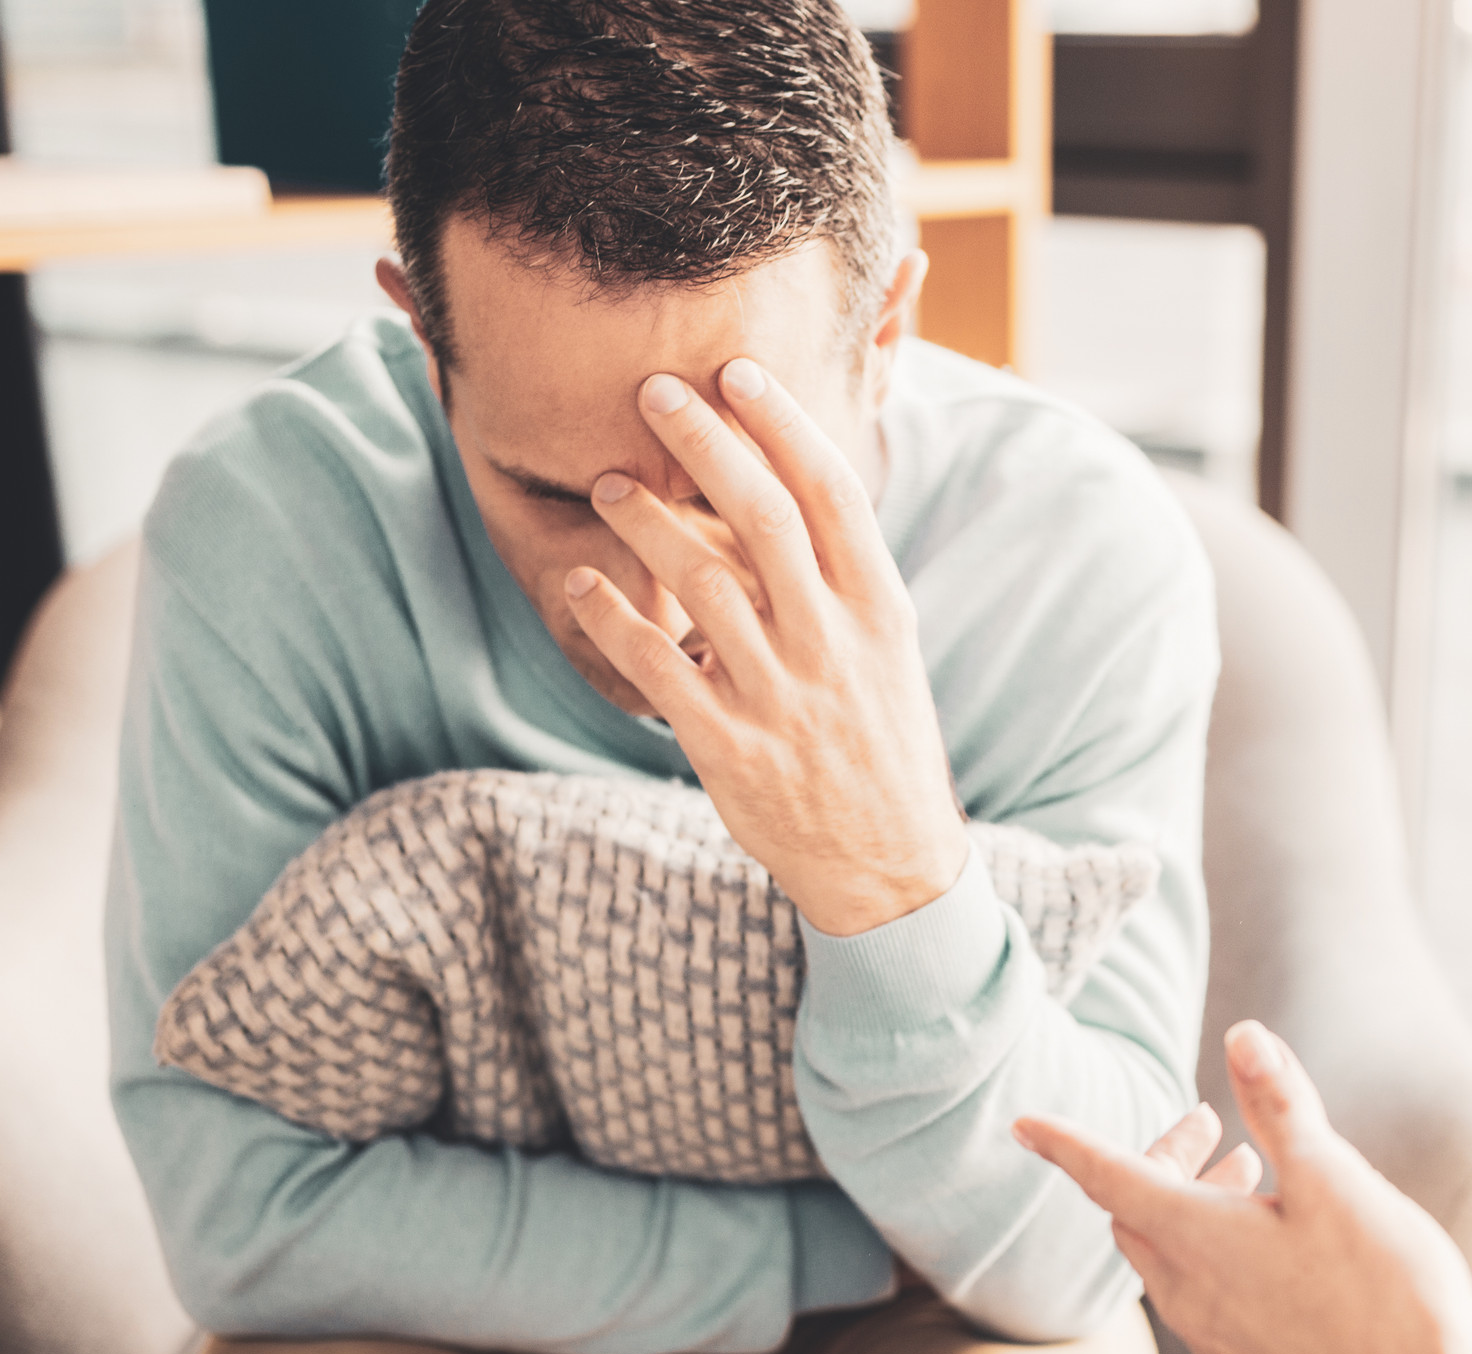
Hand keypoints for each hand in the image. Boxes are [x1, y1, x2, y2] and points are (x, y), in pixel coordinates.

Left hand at [564, 360, 967, 936]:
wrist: (891, 864)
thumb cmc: (881, 742)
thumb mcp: (888, 651)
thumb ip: (844, 577)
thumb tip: (788, 487)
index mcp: (880, 611)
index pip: (831, 493)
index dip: (782, 423)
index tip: (735, 371)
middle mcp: (833, 644)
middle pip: (762, 518)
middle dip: (705, 443)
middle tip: (652, 392)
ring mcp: (781, 697)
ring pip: (701, 585)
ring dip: (645, 523)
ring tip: (609, 486)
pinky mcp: (729, 747)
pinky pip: (658, 668)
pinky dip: (613, 618)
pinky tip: (581, 583)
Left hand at [1014, 1021, 1471, 1353]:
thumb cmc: (1388, 1289)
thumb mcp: (1335, 1179)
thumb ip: (1281, 1106)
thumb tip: (1240, 1036)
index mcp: (1197, 1239)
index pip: (1107, 1177)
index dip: (1065, 1143)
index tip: (1024, 1123)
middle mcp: (1188, 1294)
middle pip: (1134, 1213)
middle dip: (1161, 1159)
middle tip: (1218, 1123)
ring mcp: (1214, 1338)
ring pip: (1165, 1256)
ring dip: (1188, 1204)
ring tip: (1252, 1169)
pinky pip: (1198, 1295)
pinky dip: (1210, 1250)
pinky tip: (1274, 1241)